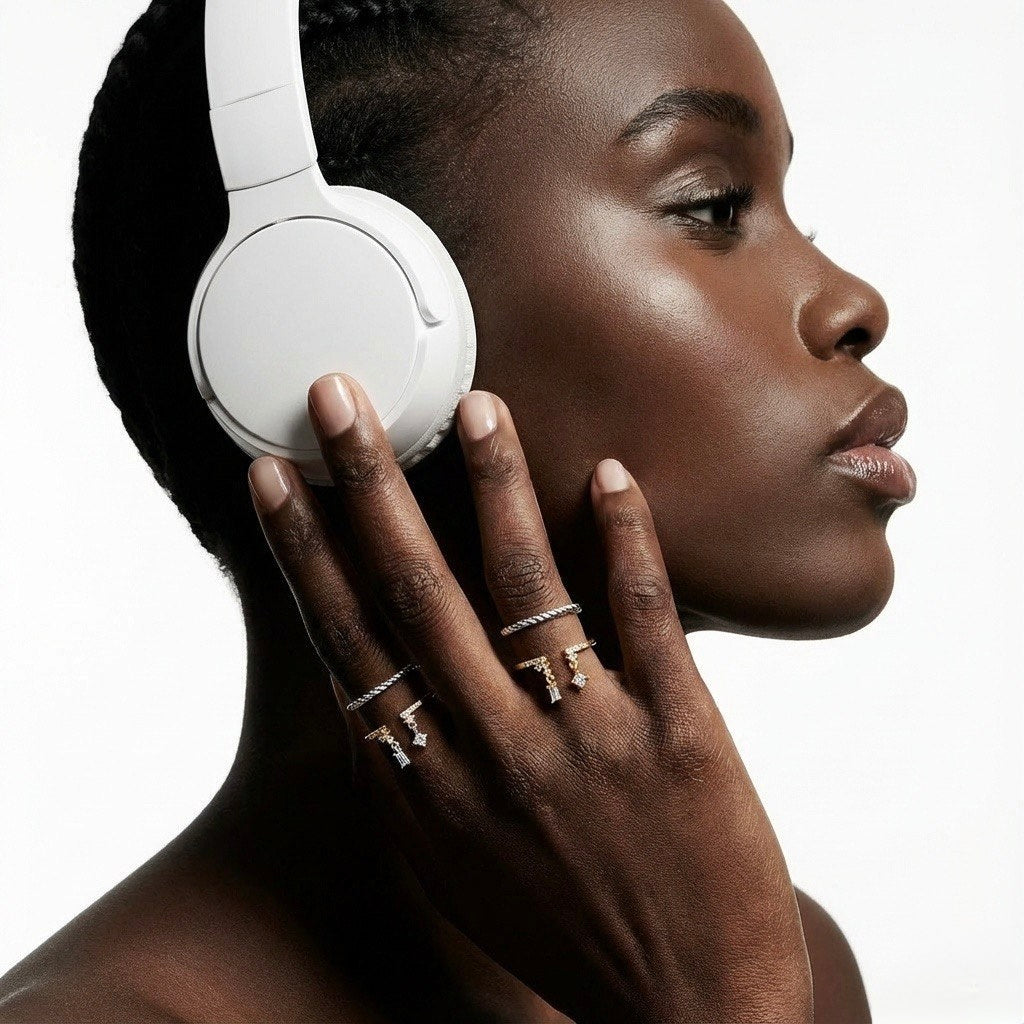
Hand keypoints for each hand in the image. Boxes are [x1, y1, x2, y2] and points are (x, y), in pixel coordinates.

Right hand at [245, 374, 813, 1023]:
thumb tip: (367, 686)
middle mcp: (495, 756)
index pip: (350, 644)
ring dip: (495, 487)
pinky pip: (646, 617)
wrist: (692, 1004)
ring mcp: (587, 740)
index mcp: (429, 789)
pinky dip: (626, 538)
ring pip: (525, 589)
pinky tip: (608, 473)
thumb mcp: (455, 867)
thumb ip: (408, 777)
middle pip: (416, 595)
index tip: (277, 477)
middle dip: (369, 485)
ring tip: (475, 405)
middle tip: (340, 397)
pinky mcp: (678, 733)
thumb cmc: (564, 927)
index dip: (306, 553)